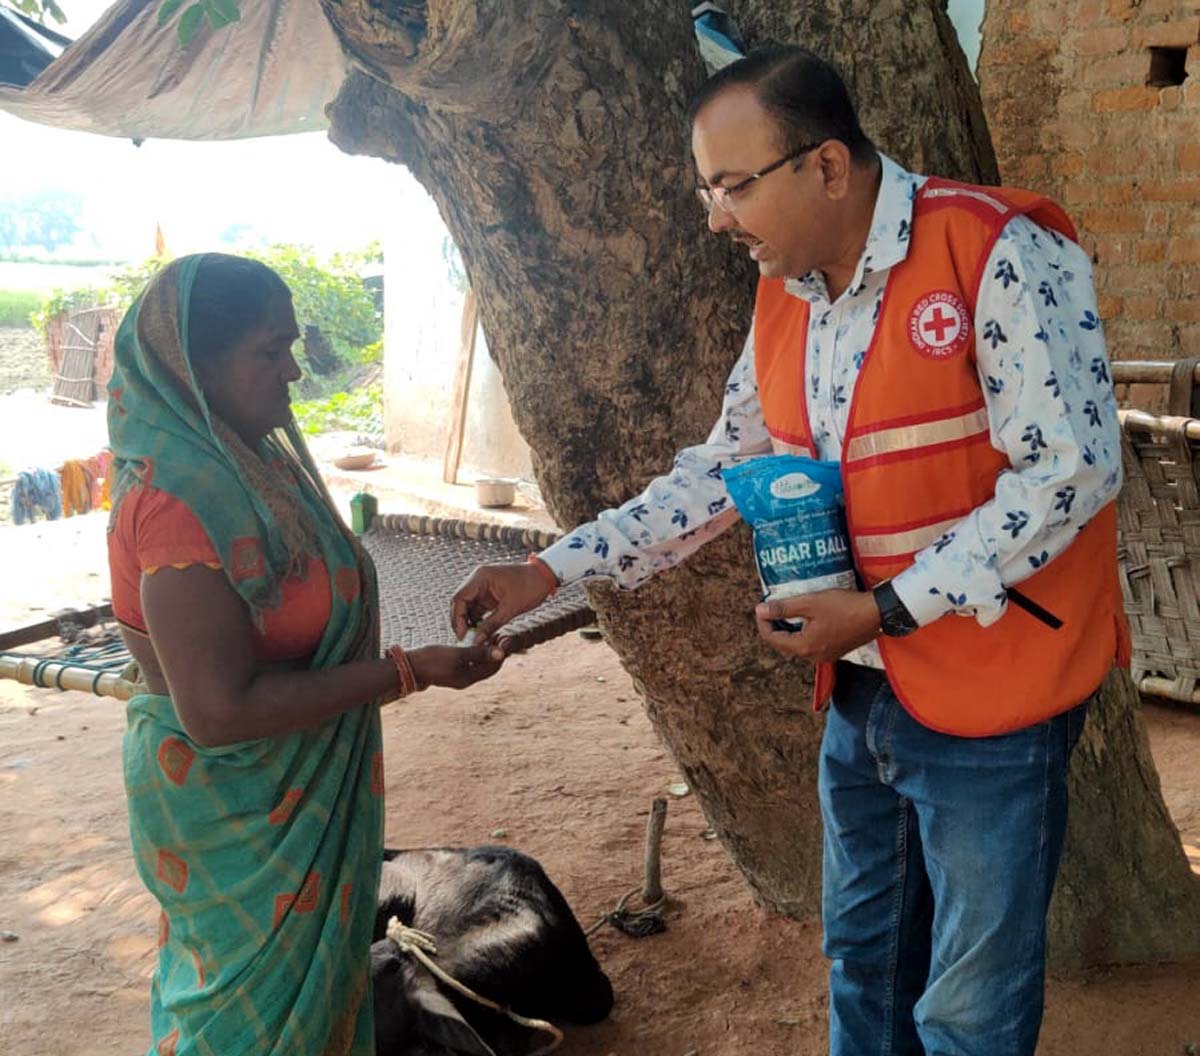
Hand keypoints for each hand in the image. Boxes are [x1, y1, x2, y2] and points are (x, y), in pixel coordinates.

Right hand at [408, 643, 506, 690]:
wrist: (410, 666)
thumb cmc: (432, 659)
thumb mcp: (457, 654)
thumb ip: (479, 653)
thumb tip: (501, 654)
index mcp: (469, 678)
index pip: (493, 667)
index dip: (501, 653)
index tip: (506, 637)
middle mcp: (466, 680)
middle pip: (488, 667)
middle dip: (496, 653)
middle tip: (502, 635)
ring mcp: (458, 676)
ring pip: (479, 665)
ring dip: (487, 652)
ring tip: (491, 636)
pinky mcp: (452, 671)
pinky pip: (471, 663)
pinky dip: (477, 654)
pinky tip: (476, 642)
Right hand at [451, 563, 553, 641]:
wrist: (545, 577)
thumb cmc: (530, 588)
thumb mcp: (510, 609)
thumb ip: (491, 626)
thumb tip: (476, 642)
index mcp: (481, 577)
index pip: (459, 598)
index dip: (457, 619)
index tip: (462, 636)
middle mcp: (478, 580)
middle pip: (460, 603)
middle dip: (460, 622)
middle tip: (464, 640)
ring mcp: (482, 587)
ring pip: (467, 607)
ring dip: (468, 623)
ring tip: (472, 640)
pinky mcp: (488, 594)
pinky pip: (477, 608)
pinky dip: (477, 621)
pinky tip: (479, 634)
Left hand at [754, 589, 881, 663]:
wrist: (877, 614)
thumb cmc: (843, 606)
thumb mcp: (810, 603)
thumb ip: (783, 608)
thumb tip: (759, 611)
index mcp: (804, 647)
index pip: (772, 639)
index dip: (763, 622)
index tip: (761, 607)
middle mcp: (812, 656)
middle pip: (783, 644)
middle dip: (774, 627)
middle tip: (772, 609)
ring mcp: (825, 656)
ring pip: (797, 645)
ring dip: (788, 630)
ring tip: (786, 612)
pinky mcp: (835, 651)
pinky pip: (810, 645)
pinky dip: (802, 633)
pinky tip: (805, 619)